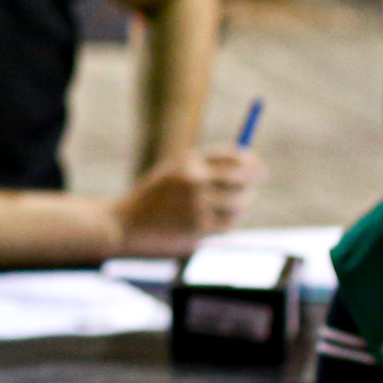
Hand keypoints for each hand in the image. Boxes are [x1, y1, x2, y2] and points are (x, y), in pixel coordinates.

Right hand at [112, 148, 263, 252]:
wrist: (124, 224)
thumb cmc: (153, 198)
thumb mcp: (174, 173)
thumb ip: (206, 167)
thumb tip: (247, 167)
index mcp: (189, 160)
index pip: (235, 155)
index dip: (251, 162)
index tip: (258, 171)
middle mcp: (194, 179)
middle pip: (242, 177)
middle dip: (252, 183)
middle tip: (252, 189)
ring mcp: (197, 203)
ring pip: (239, 204)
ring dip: (236, 208)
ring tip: (217, 212)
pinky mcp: (198, 227)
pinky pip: (228, 224)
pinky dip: (225, 224)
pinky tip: (208, 225)